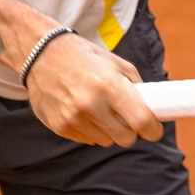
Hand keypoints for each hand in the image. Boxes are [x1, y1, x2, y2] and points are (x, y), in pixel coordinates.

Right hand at [25, 34, 162, 147]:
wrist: (40, 53)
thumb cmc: (82, 56)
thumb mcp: (115, 63)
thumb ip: (136, 87)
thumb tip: (152, 111)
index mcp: (109, 85)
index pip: (142, 121)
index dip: (153, 129)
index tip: (153, 128)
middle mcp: (91, 104)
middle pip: (126, 138)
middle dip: (129, 130)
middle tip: (124, 117)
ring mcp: (73, 118)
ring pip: (106, 141)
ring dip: (108, 130)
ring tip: (97, 108)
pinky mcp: (60, 126)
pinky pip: (87, 140)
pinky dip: (89, 130)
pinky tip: (80, 111)